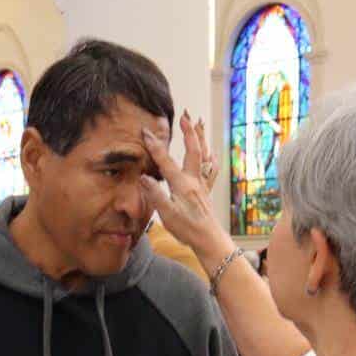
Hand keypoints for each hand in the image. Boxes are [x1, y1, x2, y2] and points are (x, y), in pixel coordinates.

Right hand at [140, 111, 236, 265]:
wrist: (207, 239)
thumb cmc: (186, 229)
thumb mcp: (166, 214)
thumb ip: (155, 194)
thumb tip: (144, 177)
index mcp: (181, 185)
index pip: (166, 161)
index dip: (155, 146)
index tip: (147, 132)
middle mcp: (194, 180)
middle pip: (193, 150)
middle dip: (188, 132)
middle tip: (185, 116)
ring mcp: (202, 184)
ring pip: (204, 155)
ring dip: (201, 138)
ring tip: (199, 122)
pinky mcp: (205, 190)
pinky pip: (211, 169)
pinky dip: (211, 157)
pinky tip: (210, 152)